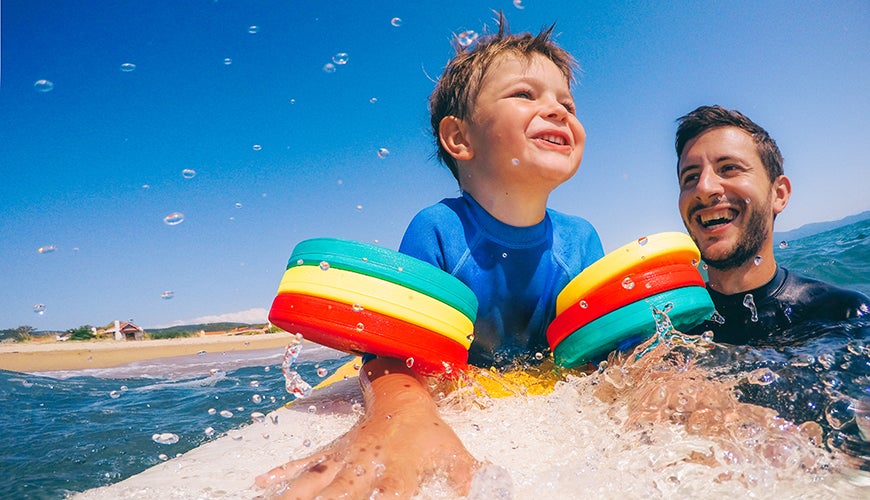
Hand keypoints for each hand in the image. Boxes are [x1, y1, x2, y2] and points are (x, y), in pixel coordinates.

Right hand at [255, 357, 478, 497]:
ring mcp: (345, 459)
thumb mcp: (458, 459)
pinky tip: (261, 485)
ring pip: (313, 482)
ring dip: (293, 497)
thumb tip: (498, 488)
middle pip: (338, 498)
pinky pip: (305, 463)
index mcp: (396, 476)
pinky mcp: (333, 451)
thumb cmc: (432, 432)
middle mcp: (365, 469)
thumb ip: (472, 481)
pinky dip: (282, 474)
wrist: (406, 391)